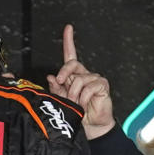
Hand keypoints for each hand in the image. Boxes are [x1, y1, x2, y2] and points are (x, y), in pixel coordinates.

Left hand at [46, 24, 114, 139]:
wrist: (90, 126)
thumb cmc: (76, 112)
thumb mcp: (61, 100)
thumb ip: (56, 88)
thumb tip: (51, 76)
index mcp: (73, 75)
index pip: (70, 55)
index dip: (69, 41)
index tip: (68, 28)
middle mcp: (84, 74)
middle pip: (71, 63)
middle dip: (64, 73)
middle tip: (61, 84)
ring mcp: (94, 79)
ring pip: (78, 78)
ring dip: (73, 93)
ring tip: (75, 103)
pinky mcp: (102, 85)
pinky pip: (88, 86)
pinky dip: (83, 97)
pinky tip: (84, 103)